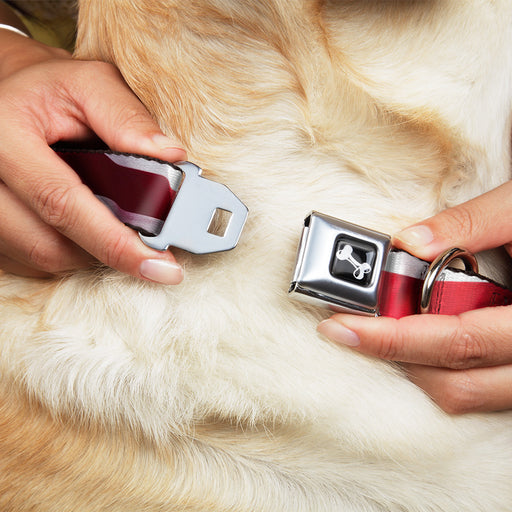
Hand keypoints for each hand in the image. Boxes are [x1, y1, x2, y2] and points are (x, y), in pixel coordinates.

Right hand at [0, 30, 185, 282]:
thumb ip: (128, 117)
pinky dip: (67, 252)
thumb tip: (171, 156)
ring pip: (42, 258)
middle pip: (50, 245)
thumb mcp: (90, 84)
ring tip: (114, 226)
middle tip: (149, 249)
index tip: (161, 267)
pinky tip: (84, 228)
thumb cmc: (50, 90)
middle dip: (108, 251)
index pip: (62, 203)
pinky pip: (30, 261)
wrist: (7, 96)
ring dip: (89, 252)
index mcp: (4, 135)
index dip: (115, 242)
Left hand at [318, 180, 511, 413]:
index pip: (456, 340)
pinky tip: (422, 337)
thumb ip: (471, 223)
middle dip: (393, 355)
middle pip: (455, 381)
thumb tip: (409, 242)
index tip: (341, 326)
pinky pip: (481, 390)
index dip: (392, 338)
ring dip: (417, 366)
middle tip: (349, 326)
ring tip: (381, 330)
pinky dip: (443, 368)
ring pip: (467, 394)